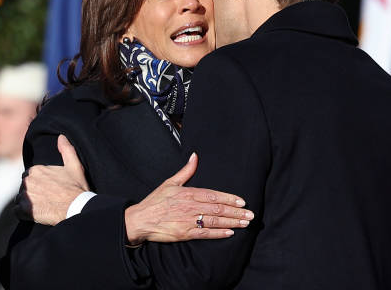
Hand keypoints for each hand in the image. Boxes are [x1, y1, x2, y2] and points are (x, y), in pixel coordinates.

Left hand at [15, 135, 89, 224]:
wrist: (76, 207)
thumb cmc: (76, 187)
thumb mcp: (74, 165)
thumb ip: (66, 149)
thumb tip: (61, 137)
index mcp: (36, 170)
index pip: (31, 176)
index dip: (40, 182)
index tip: (50, 188)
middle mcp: (27, 181)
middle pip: (25, 187)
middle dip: (33, 192)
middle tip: (47, 198)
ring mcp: (25, 196)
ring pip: (21, 199)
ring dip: (29, 203)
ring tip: (44, 206)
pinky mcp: (24, 210)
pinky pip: (17, 212)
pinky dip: (24, 213)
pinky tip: (37, 213)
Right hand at [124, 153, 254, 244]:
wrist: (140, 220)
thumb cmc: (155, 201)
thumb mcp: (170, 182)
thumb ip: (186, 171)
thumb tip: (195, 157)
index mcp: (188, 193)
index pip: (213, 195)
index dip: (229, 198)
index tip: (242, 201)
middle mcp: (190, 207)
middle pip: (218, 209)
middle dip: (236, 212)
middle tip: (250, 214)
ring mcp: (188, 221)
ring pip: (214, 221)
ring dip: (232, 222)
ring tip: (245, 223)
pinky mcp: (184, 233)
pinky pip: (205, 234)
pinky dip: (218, 233)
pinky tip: (230, 233)